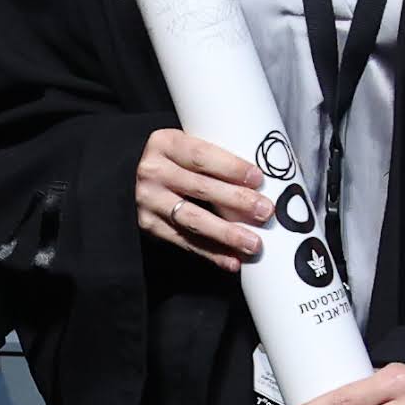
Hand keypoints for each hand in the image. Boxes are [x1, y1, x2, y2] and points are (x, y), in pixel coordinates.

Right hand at [136, 127, 271, 268]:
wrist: (135, 179)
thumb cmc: (176, 160)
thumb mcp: (186, 147)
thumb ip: (214, 158)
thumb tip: (268, 179)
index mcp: (165, 143)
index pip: (200, 155)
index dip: (230, 167)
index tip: (258, 178)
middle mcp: (153, 171)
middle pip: (200, 188)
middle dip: (237, 201)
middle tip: (265, 212)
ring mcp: (149, 201)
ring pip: (193, 220)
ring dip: (227, 234)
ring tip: (254, 244)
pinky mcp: (149, 226)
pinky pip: (185, 243)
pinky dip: (211, 254)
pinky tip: (232, 261)